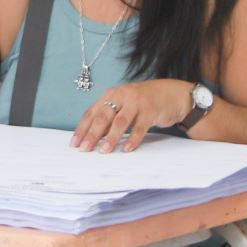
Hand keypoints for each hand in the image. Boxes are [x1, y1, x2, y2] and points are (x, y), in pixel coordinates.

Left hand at [71, 79, 195, 152]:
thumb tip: (92, 138)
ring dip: (111, 138)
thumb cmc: (143, 103)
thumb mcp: (123, 105)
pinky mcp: (151, 110)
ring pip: (120, 122)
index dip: (82, 128)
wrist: (172, 95)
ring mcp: (136, 102)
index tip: (74, 143)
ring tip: (104, 151)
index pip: (91, 112)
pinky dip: (133, 139)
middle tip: (85, 149)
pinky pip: (140, 127)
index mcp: (110, 95)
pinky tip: (127, 149)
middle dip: (92, 134)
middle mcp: (121, 96)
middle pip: (103, 117)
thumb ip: (109, 118)